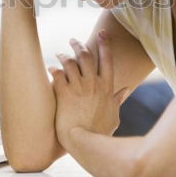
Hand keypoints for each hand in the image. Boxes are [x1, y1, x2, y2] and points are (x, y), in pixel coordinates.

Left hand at [50, 30, 128, 148]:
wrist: (84, 142)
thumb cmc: (99, 133)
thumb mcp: (114, 115)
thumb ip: (118, 100)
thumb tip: (125, 90)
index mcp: (107, 87)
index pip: (107, 59)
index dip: (105, 44)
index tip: (102, 34)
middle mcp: (93, 84)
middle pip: (86, 55)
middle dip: (78, 44)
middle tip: (72, 40)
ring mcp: (78, 87)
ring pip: (70, 61)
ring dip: (64, 56)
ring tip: (60, 55)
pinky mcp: (64, 93)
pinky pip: (57, 74)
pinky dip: (53, 69)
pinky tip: (50, 69)